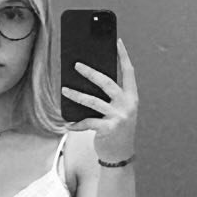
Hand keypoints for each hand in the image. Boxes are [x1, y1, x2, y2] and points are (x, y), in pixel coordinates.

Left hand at [61, 38, 137, 164]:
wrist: (121, 155)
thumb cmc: (117, 129)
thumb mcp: (119, 110)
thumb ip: (111, 97)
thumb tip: (90, 78)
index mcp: (132, 97)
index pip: (129, 72)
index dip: (123, 56)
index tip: (117, 41)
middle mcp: (127, 105)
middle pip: (107, 82)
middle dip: (90, 72)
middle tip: (76, 65)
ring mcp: (118, 117)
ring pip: (92, 101)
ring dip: (76, 95)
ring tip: (64, 90)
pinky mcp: (108, 129)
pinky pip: (88, 122)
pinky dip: (76, 124)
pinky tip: (68, 124)